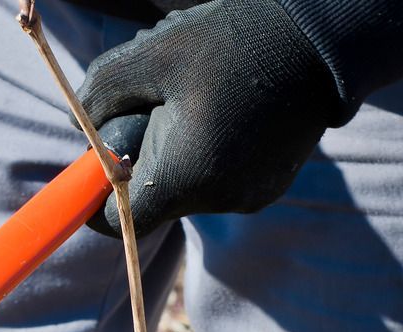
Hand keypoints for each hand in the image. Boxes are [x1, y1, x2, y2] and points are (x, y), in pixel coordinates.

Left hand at [78, 0, 339, 238]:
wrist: (320, 39)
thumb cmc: (231, 43)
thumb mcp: (151, 55)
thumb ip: (101, 93)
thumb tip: (81, 128)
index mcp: (183, 179)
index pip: (117, 221)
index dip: (98, 196)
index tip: (98, 157)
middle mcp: (217, 201)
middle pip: (153, 199)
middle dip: (143, 159)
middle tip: (157, 105)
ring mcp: (247, 197)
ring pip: (186, 187)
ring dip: (178, 151)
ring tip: (200, 99)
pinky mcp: (268, 186)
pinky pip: (219, 180)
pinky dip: (210, 152)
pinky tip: (227, 109)